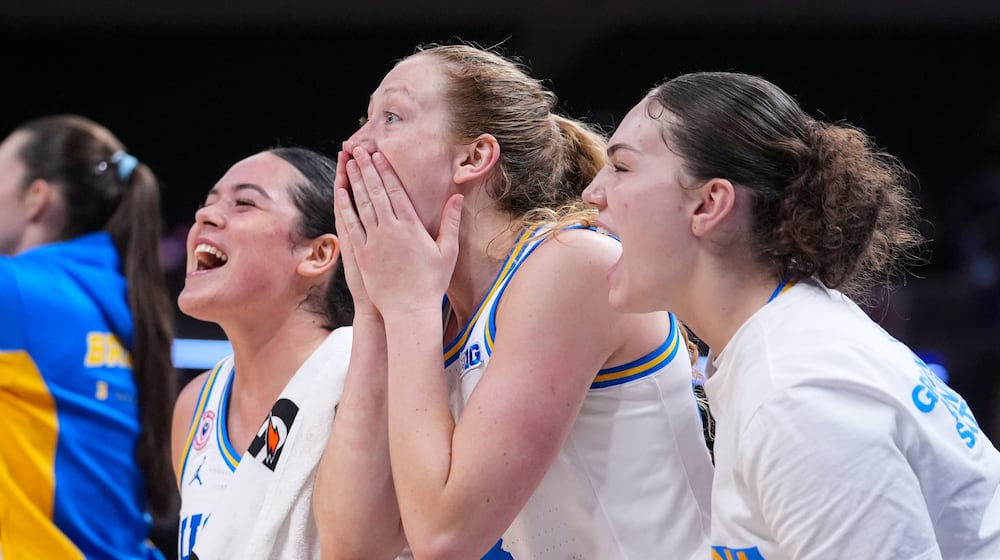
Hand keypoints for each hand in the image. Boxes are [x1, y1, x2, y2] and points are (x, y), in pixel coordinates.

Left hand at [334, 145, 462, 316]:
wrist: (410, 311)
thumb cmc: (432, 283)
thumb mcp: (447, 252)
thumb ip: (451, 222)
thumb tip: (457, 197)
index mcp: (411, 226)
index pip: (395, 190)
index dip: (385, 169)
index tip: (378, 153)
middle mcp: (390, 229)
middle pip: (374, 191)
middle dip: (365, 167)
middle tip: (357, 148)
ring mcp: (373, 241)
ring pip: (360, 204)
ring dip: (354, 181)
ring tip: (348, 162)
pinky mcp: (361, 254)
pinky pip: (350, 225)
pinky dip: (344, 207)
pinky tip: (340, 193)